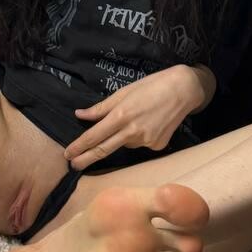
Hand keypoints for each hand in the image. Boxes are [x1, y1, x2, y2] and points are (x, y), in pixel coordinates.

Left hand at [64, 66, 206, 169]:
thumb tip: (80, 115)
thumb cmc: (151, 86)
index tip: (68, 154)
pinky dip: (138, 137)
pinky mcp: (158, 146)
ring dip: (121, 138)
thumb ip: (101, 108)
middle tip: (73, 165)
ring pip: (125, 144)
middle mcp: (132, 131)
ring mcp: (146, 141)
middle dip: (86, 159)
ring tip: (136, 119)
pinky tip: (148, 124)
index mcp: (121, 115)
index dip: (79, 146)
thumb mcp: (123, 92)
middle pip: (103, 150)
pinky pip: (140, 145)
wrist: (183, 90)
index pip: (94, 136)